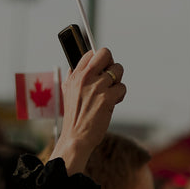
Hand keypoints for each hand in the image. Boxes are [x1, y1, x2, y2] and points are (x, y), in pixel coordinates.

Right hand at [54, 47, 125, 171]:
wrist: (76, 135)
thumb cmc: (74, 115)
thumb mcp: (67, 91)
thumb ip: (72, 77)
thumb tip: (75, 67)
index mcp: (74, 75)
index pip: (90, 54)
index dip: (99, 59)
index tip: (101, 67)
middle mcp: (85, 77)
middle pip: (106, 55)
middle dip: (111, 64)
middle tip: (110, 76)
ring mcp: (97, 87)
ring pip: (118, 71)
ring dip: (117, 81)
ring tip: (110, 92)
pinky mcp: (108, 98)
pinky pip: (122, 87)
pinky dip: (120, 95)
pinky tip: (113, 102)